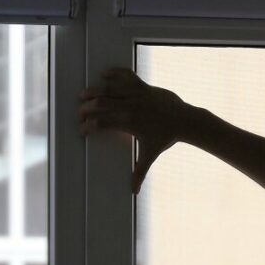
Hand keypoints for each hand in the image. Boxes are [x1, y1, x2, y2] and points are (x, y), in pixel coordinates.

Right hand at [79, 67, 194, 192]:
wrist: (185, 120)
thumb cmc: (166, 137)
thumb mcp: (150, 153)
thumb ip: (140, 171)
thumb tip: (134, 191)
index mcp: (130, 123)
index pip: (103, 124)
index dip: (89, 126)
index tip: (82, 130)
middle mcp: (131, 107)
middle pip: (102, 104)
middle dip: (87, 108)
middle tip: (79, 112)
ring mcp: (137, 94)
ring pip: (111, 88)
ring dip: (95, 90)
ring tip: (83, 94)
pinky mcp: (144, 86)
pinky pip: (127, 75)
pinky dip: (115, 72)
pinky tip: (105, 74)